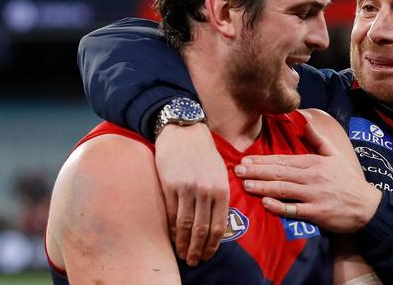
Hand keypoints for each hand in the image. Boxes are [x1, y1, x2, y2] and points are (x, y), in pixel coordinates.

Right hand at [155, 123, 228, 265]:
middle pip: (202, 229)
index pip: (219, 225)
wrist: (184, 130)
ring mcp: (187, 189)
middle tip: (194, 262)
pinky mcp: (170, 185)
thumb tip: (218, 221)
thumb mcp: (220, 171)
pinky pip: (170, 213)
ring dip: (183, 243)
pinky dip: (171, 229)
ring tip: (182, 255)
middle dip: (197, 249)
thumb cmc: (203, 152)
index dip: (213, 244)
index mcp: (222, 189)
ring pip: (185, 225)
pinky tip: (171, 237)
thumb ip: (220, 194)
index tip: (208, 255)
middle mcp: (206, 191)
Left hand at [234, 121, 381, 232]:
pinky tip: (266, 203)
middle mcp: (312, 177)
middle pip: (280, 173)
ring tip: (246, 184)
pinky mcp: (317, 213)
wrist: (367, 206)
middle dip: (257, 171)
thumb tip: (304, 122)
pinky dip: (280, 206)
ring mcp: (314, 195)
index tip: (246, 159)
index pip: (284, 160)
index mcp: (314, 162)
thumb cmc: (349, 180)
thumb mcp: (336, 155)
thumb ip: (318, 139)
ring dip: (263, 187)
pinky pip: (294, 209)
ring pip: (284, 189)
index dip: (263, 160)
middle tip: (238, 170)